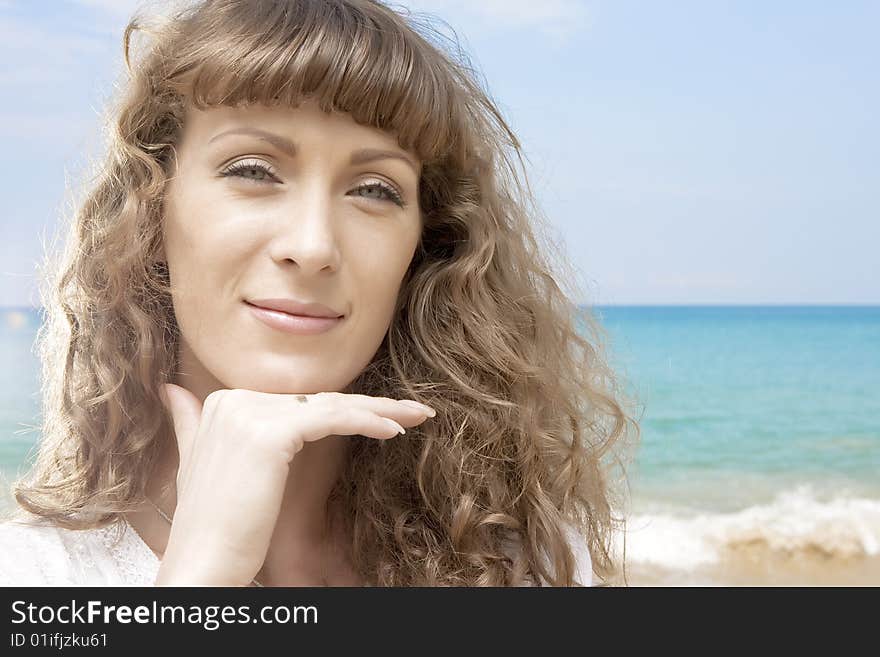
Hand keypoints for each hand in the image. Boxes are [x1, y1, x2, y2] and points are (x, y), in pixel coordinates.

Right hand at [153, 384, 434, 585]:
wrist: (202, 563)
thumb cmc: (212, 525)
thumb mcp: (198, 464)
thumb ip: (190, 423)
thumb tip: (170, 389)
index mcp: (223, 402)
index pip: (302, 401)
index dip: (347, 407)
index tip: (386, 414)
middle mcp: (235, 399)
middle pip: (321, 400)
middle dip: (373, 405)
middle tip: (414, 411)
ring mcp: (250, 413)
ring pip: (333, 406)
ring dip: (382, 411)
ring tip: (418, 416)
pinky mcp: (271, 433)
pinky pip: (331, 420)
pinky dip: (368, 422)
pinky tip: (395, 430)